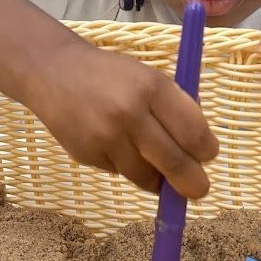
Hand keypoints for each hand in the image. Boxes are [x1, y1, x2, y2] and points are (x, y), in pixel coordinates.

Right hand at [23, 38, 218, 198]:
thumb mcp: (147, 77)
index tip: (207, 155)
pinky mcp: (87, 155)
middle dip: (193, 184)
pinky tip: (114, 144)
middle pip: (175, 164)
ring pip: (147, 177)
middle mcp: (130, 113)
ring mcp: (106, 137)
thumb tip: (201, 151)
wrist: (52, 71)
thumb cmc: (110, 74)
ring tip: (152, 160)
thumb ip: (173, 108)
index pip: (194, 132)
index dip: (206, 151)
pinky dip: (125, 167)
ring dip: (156, 178)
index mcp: (153, 87)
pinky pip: (120, 173)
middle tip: (198, 190)